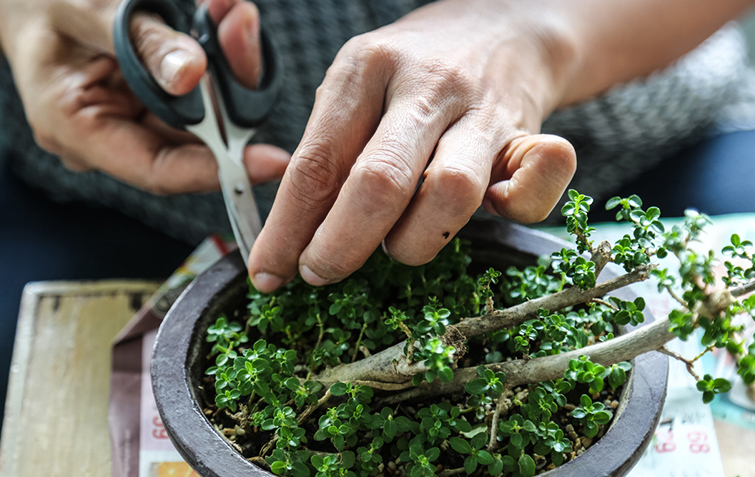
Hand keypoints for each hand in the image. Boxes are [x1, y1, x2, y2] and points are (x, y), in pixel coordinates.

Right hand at [0, 0, 288, 192]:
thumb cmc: (41, 3)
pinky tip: (225, 18)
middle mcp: (112, 135)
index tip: (270, 161)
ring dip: (229, 68)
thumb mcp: (83, 10)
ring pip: (203, 114)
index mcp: (77, 130)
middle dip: (233, 98)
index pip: (159, 170)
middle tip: (248, 40)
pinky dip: (217, 57)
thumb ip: (140, 42)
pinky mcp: (154, 100)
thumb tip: (192, 74)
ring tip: (236, 18)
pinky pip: (198, 90)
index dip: (217, 170)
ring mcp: (135, 119)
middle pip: (191, 140)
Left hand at [248, 0, 577, 291]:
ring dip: (414, 241)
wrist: (503, 26)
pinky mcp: (532, 132)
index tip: (269, 271)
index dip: (288, 228)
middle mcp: (425, 85)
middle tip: (321, 272)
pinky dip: (514, 210)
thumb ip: (328, 149)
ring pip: (450, 192)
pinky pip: (533, 185)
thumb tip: (293, 231)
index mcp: (366, 67)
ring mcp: (482, 107)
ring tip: (396, 243)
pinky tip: (490, 211)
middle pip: (379, 181)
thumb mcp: (356, 87)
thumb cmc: (414, 70)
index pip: (317, 162)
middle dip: (341, 246)